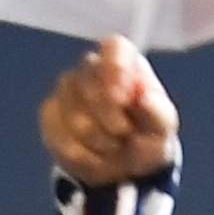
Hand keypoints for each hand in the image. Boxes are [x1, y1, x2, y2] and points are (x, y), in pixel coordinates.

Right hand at [41, 39, 181, 188]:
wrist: (125, 166)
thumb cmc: (146, 134)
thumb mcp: (163, 127)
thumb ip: (158, 112)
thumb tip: (145, 97)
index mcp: (123, 61)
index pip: (114, 47)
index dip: (115, 70)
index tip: (123, 98)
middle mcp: (91, 68)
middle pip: (89, 85)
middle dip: (110, 119)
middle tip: (125, 133)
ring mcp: (66, 90)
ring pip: (74, 117)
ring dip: (100, 141)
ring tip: (113, 146)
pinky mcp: (50, 115)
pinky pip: (61, 137)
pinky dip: (84, 155)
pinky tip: (95, 155)